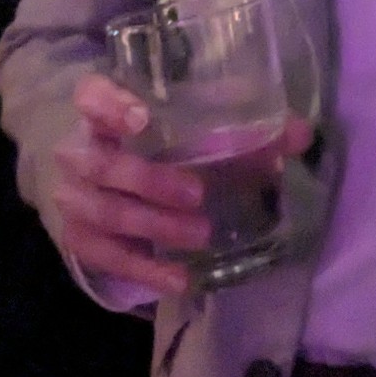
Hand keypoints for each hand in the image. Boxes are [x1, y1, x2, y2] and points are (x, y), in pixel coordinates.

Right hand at [51, 74, 311, 297]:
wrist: (101, 176)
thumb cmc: (154, 141)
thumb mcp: (190, 126)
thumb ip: (245, 127)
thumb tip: (302, 135)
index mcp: (101, 110)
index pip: (91, 97)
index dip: (110, 106)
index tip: (143, 119)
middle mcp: (79, 151)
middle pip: (101, 165)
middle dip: (149, 181)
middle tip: (197, 195)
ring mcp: (73, 198)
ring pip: (103, 214)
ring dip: (153, 226)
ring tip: (200, 236)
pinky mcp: (78, 239)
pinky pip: (106, 258)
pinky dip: (144, 271)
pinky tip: (178, 279)